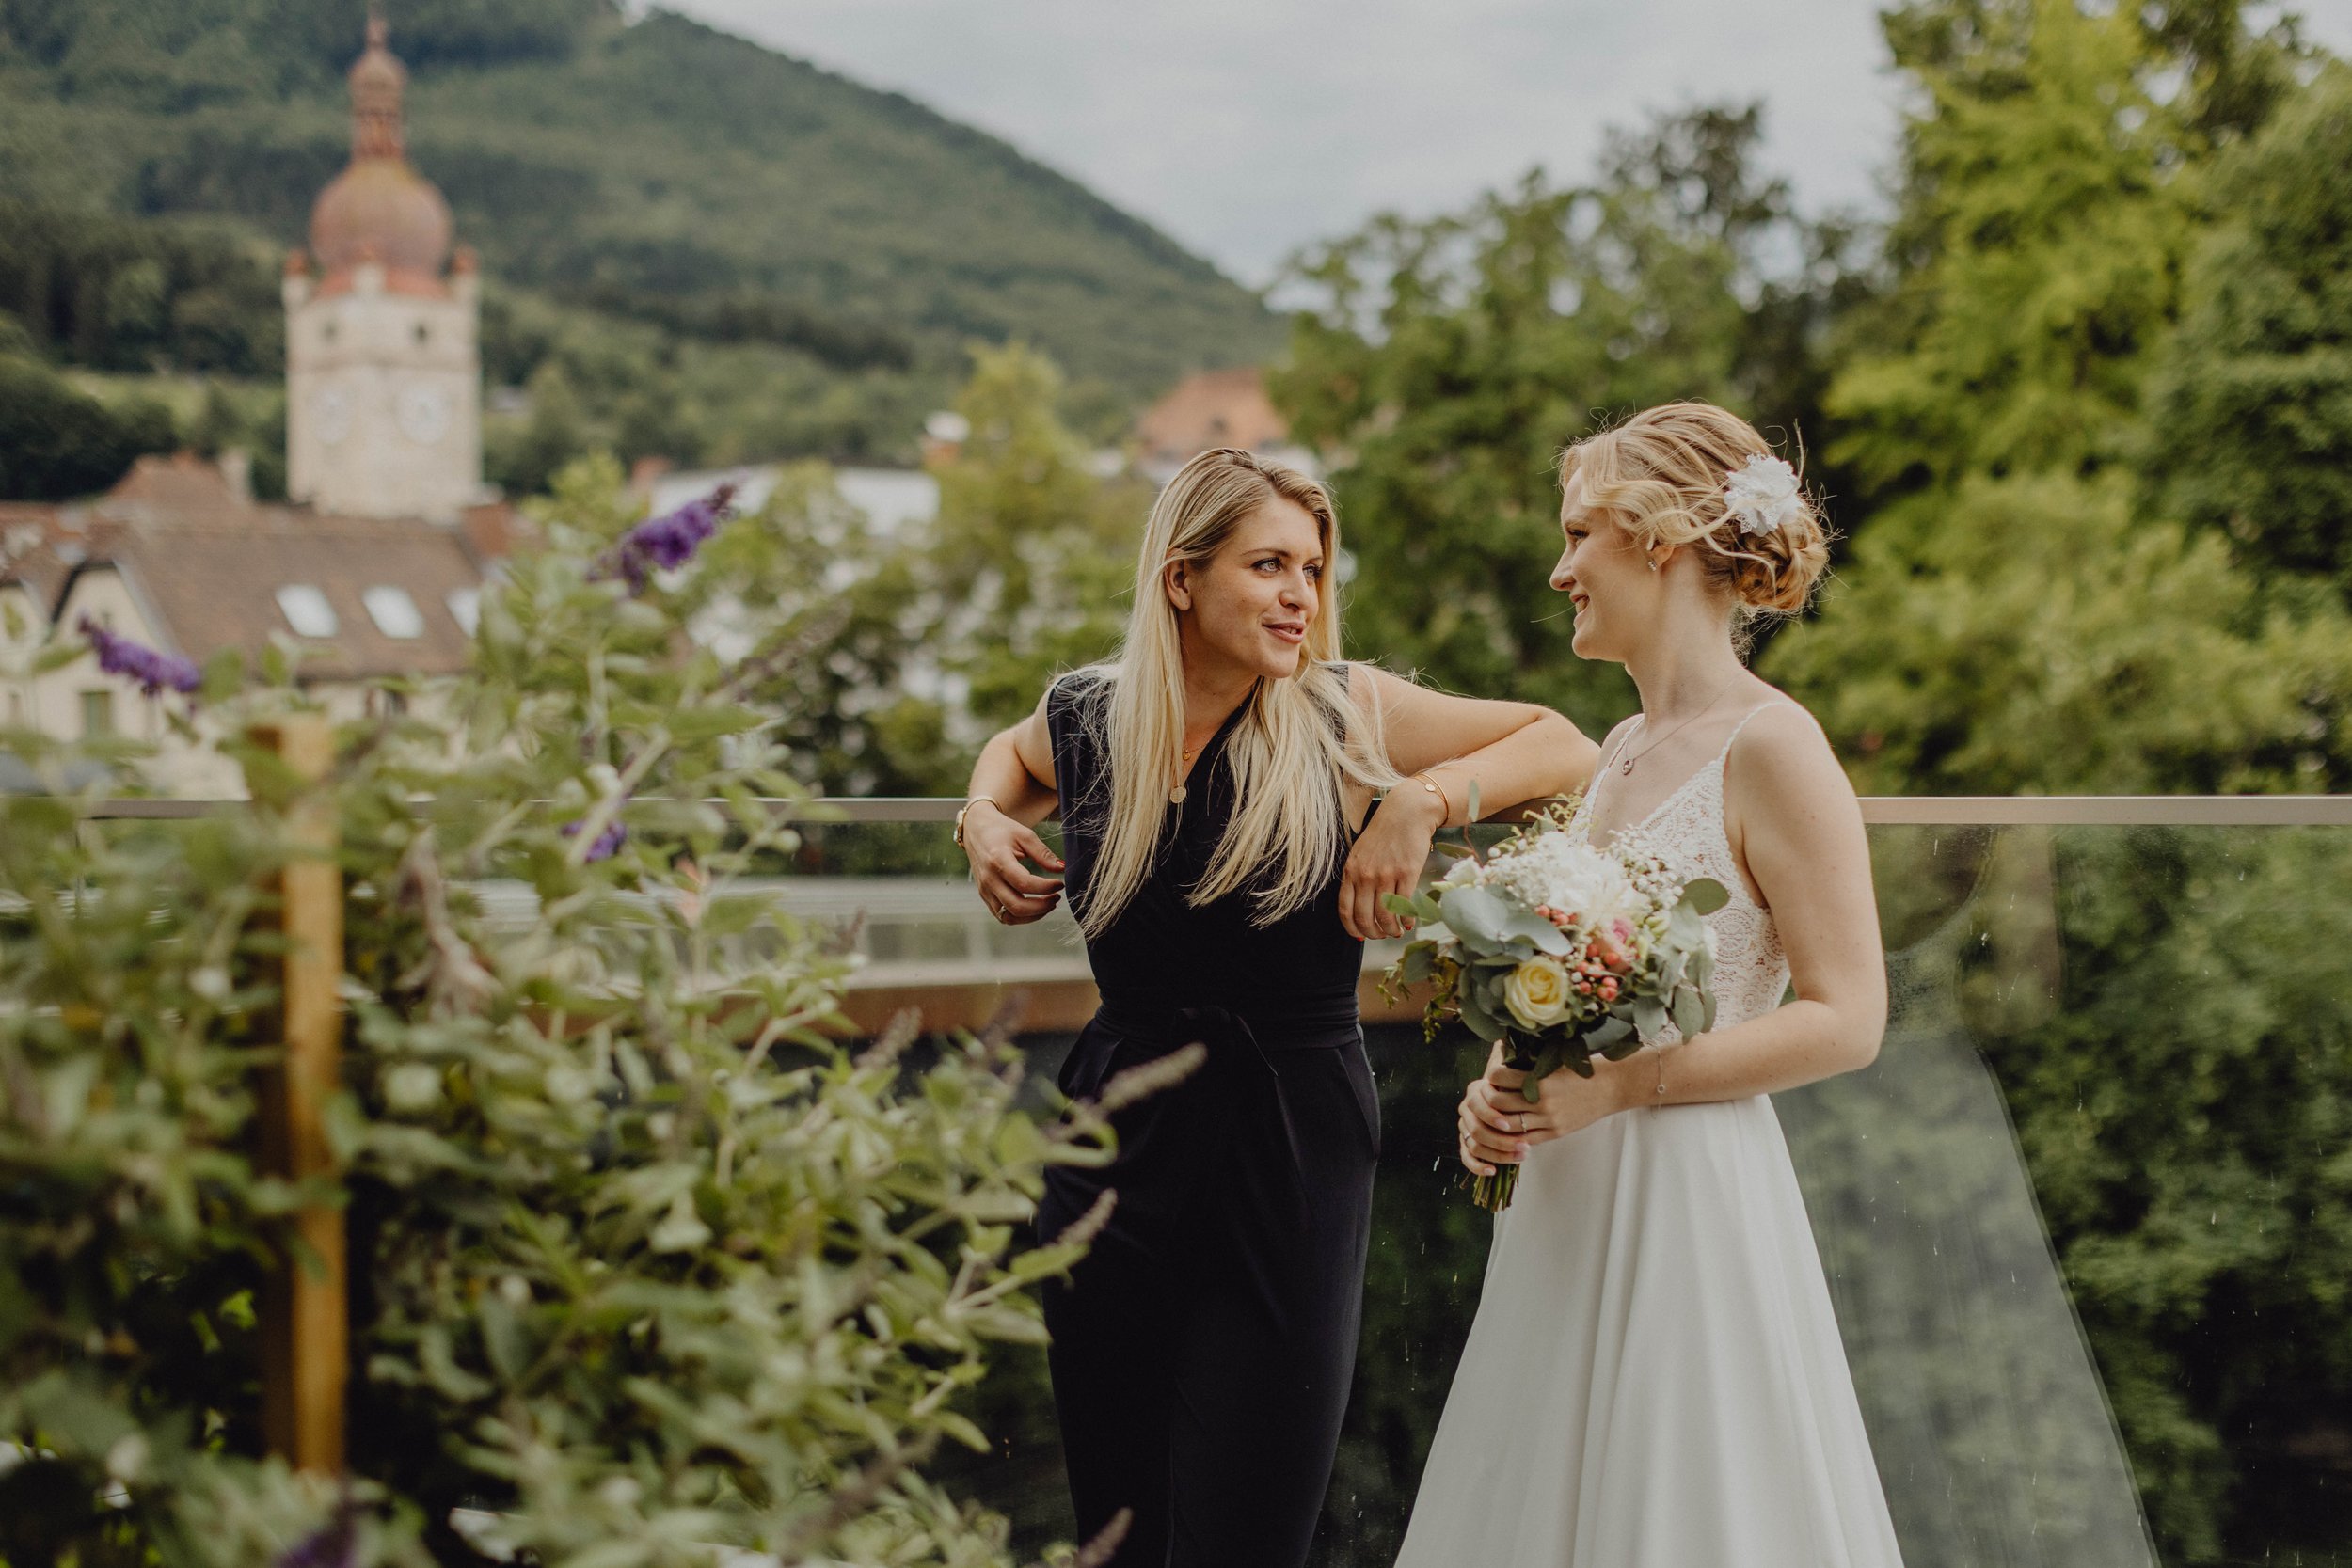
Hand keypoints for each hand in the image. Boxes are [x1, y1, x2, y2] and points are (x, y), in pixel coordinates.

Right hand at [962, 802, 1064, 925]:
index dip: (1046, 888)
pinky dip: (1021, 917)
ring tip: (1048, 904)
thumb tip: (1062, 869)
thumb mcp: (1024, 835)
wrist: (975, 831)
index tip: (1060, 884)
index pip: (1024, 884)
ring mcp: (985, 890)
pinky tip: (1034, 907)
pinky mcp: (984, 896)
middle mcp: (989, 879)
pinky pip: (1003, 916)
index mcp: (998, 860)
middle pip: (1017, 906)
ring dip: (1032, 915)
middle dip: (1042, 906)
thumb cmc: (1001, 830)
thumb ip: (1043, 853)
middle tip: (1056, 897)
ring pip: (1009, 917)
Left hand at [1340, 783, 1444, 939]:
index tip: (1360, 936)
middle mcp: (1365, 875)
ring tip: (1397, 931)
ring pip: (1385, 915)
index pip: (1345, 910)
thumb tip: (1360, 905)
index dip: (1352, 928)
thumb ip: (1357, 877)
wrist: (1406, 812)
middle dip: (1373, 933)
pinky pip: (1404, 905)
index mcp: (1351, 871)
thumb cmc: (1384, 833)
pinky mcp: (1407, 873)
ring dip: (1391, 929)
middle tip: (1382, 935)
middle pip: (1365, 917)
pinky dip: (1407, 919)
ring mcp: (1386, 874)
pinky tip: (1409, 922)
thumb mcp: (1360, 853)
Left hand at [1457, 1044, 1629, 1174]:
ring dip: (1497, 1119)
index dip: (1491, 1075)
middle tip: (1487, 1094)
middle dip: (1488, 1098)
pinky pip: (1525, 1139)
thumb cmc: (1582, 1069)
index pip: (1499, 1077)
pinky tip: (1507, 1128)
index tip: (1492, 1074)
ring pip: (1508, 1125)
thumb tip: (1503, 1052)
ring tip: (1493, 1112)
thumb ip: (1530, 1060)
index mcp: (1541, 1078)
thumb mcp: (1555, 1058)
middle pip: (1499, 1103)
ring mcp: (1548, 1120)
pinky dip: (1512, 1135)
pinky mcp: (1555, 1133)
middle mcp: (1542, 1101)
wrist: (1610, 1087)